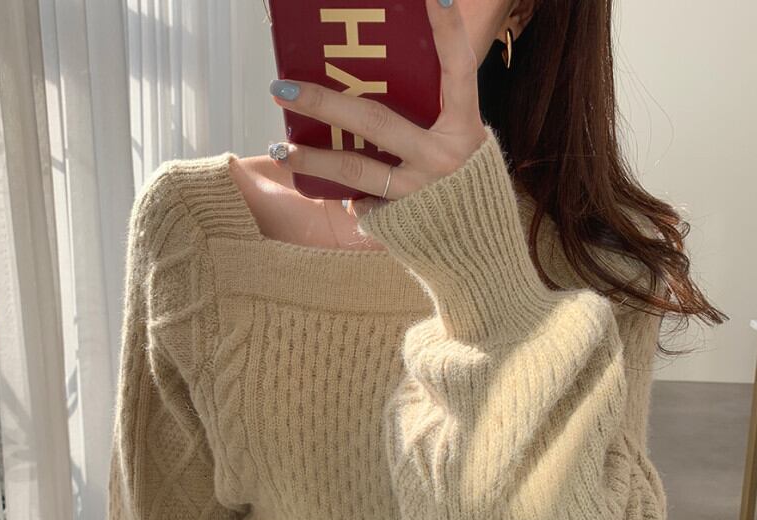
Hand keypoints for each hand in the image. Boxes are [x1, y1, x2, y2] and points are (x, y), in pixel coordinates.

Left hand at [267, 0, 488, 218]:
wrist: (476, 252)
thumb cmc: (467, 189)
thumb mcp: (462, 145)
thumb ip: (434, 118)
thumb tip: (375, 90)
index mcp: (465, 129)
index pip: (458, 70)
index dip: (448, 30)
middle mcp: (444, 158)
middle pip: (375, 121)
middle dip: (323, 102)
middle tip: (282, 88)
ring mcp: (420, 191)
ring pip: (355, 169)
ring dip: (312, 158)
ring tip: (279, 150)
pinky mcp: (401, 221)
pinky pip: (364, 204)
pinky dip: (348, 199)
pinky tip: (333, 197)